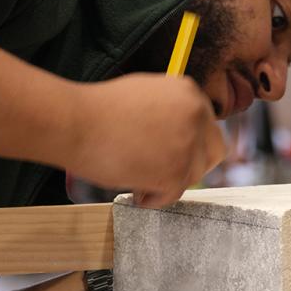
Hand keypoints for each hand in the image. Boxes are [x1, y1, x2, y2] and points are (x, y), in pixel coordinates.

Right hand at [67, 74, 224, 207]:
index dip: (193, 144)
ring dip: (170, 181)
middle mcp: (196, 115)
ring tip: (140, 179)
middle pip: (213, 152)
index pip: (208, 126)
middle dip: (192, 165)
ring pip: (193, 175)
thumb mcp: (146, 93)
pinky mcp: (175, 172)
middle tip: (167, 173)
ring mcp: (188, 144)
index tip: (176, 155)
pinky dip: (155, 198)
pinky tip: (136, 191)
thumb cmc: (99, 109)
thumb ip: (171, 110)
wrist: (76, 122)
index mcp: (189, 92)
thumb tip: (179, 133)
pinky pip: (173, 194)